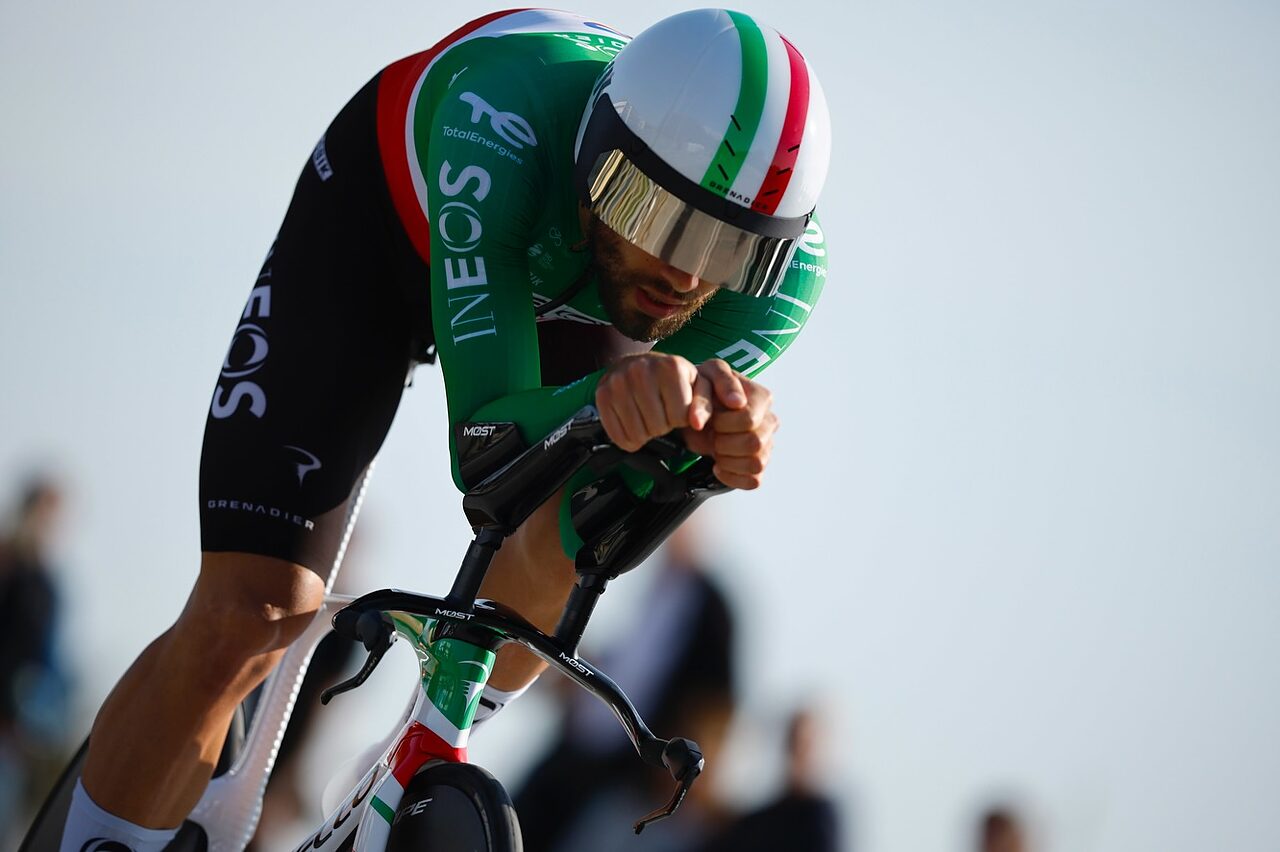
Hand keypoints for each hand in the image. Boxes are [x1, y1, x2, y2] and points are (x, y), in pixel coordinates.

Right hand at [595, 353, 711, 451]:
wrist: (637, 364)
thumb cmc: (672, 379)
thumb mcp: (697, 385)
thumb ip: (705, 405)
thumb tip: (696, 424)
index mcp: (671, 366)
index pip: (680, 418)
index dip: (680, 420)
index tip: (675, 408)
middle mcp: (642, 370)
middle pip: (658, 427)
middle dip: (663, 427)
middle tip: (660, 413)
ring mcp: (619, 382)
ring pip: (638, 434)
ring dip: (645, 434)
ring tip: (647, 417)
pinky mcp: (602, 395)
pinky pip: (618, 436)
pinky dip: (628, 439)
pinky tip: (633, 424)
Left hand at [678, 360, 776, 489]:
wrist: (694, 412)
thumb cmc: (704, 390)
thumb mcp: (708, 375)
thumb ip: (721, 382)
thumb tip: (737, 402)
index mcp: (762, 398)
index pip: (749, 420)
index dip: (724, 424)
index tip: (711, 419)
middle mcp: (770, 422)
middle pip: (754, 443)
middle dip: (724, 442)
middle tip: (711, 434)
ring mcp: (767, 446)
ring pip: (756, 464)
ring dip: (728, 460)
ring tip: (715, 449)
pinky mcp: (758, 466)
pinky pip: (754, 481)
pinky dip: (732, 477)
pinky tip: (717, 466)